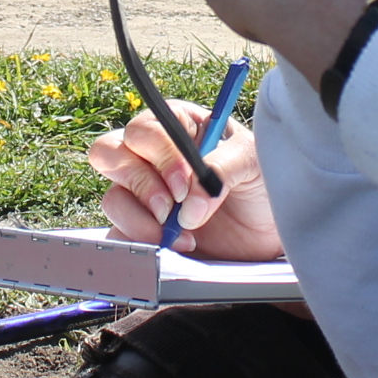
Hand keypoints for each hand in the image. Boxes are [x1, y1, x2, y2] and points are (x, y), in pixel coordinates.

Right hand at [89, 106, 281, 261]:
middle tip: (171, 210)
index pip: (144, 129)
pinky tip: (177, 250)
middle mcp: (151, 157)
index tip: (184, 185)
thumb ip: (221, 169)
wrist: (268, 234)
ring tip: (184, 238)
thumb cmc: (261, 185)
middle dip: (142, 185)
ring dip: (142, 221)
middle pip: (109, 154)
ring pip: (113, 199)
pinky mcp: (139, 230)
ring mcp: (141, 195)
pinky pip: (118, 236)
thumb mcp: (253, 163)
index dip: (158, 156)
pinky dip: (142, 245)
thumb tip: (188, 206)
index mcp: (177, 127)